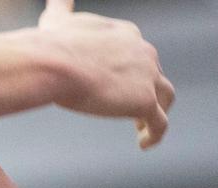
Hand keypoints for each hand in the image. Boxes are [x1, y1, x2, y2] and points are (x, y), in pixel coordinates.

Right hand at [39, 0, 174, 148]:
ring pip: (165, 96)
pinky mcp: (144, 101)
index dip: (130, 69)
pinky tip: (144, 144)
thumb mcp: (57, 20)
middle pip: (153, 73)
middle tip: (129, 105)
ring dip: (157, 109)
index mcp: (125, 33)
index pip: (137, 52)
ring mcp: (147, 76)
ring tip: (143, 126)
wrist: (53, 63)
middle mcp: (143, 51)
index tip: (118, 83)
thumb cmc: (52, 43)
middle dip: (144, 87)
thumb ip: (60, 7)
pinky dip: (155, 134)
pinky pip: (160, 122)